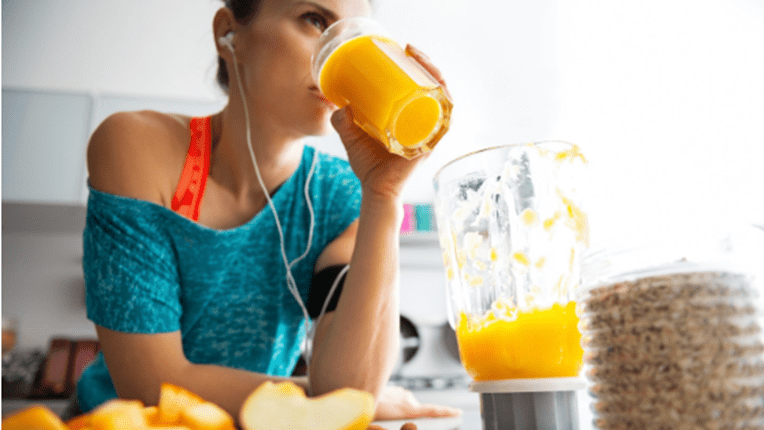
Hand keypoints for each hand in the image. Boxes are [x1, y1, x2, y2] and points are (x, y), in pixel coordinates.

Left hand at [331, 45, 449, 200]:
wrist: (375, 190)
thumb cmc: (369, 165)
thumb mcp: (352, 136)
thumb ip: (342, 121)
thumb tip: (338, 105)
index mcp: (410, 118)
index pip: (421, 85)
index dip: (419, 65)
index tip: (406, 49)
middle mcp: (424, 123)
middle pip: (435, 86)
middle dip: (428, 64)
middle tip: (411, 50)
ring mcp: (429, 133)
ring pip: (443, 97)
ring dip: (436, 75)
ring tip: (420, 60)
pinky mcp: (430, 144)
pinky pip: (445, 120)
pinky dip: (445, 103)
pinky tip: (438, 86)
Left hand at [373, 385, 461, 420]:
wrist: (356, 388)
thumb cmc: (369, 411)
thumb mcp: (384, 422)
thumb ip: (403, 421)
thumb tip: (411, 419)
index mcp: (408, 408)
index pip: (432, 411)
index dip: (447, 412)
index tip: (458, 412)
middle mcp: (407, 398)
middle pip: (416, 410)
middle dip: (411, 416)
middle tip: (397, 420)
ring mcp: (400, 391)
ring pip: (406, 404)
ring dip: (399, 410)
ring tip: (384, 414)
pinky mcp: (393, 388)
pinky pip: (397, 398)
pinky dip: (393, 404)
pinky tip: (382, 407)